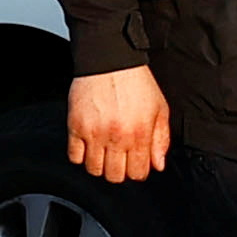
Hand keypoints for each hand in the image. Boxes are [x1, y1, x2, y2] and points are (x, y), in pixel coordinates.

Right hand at [67, 63, 169, 183]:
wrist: (110, 59)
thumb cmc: (135, 81)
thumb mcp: (159, 108)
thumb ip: (161, 138)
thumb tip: (158, 164)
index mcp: (140, 134)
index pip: (138, 173)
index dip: (137, 170)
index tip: (134, 162)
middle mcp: (117, 137)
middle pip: (115, 176)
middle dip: (119, 170)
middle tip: (119, 158)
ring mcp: (94, 133)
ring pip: (94, 170)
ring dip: (100, 165)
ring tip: (103, 151)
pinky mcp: (76, 126)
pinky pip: (74, 156)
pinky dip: (80, 155)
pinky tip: (88, 145)